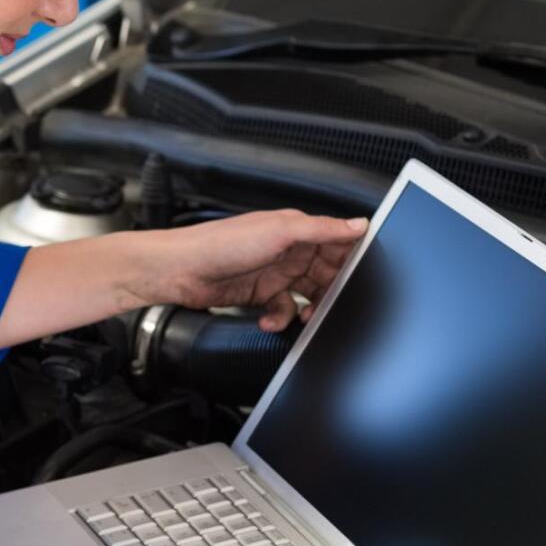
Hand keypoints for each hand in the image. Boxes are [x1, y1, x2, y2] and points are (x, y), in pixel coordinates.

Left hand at [134, 209, 367, 330]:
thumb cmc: (221, 243)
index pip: (337, 241)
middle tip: (337, 303)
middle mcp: (288, 250)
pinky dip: (281, 319)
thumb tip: (360, 224)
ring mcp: (275, 274)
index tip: (364, 276)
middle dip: (334, 289)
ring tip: (307, 317)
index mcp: (296, 229)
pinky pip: (283, 310)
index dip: (352, 258)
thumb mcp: (279, 232)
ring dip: (311, 309)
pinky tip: (270, 321)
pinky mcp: (260, 295)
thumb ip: (322, 229)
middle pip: (327, 272)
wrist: (180, 270)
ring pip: (309, 295)